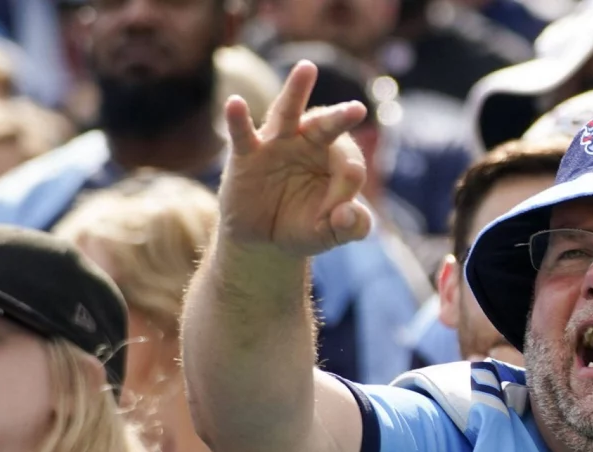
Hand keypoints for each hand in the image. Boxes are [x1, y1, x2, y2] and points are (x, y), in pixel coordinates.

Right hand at [219, 61, 372, 256]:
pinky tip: (235, 103)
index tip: (341, 212)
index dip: (348, 186)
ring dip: (296, 91)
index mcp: (334, 160)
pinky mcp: (246, 156)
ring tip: (307, 69)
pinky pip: (243, 134)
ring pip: (287, 114)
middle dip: (340, 119)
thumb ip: (350, 226)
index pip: (348, 163)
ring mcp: (276, 145)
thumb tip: (349, 214)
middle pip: (325, 127)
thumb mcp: (331, 234)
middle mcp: (307, 144)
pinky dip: (237, 119)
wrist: (264, 241)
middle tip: (357, 110)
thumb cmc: (304, 227)